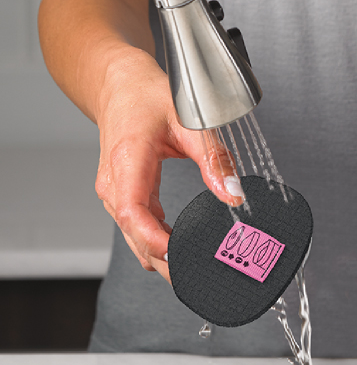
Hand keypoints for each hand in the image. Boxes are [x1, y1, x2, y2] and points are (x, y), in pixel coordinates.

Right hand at [94, 49, 242, 282]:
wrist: (117, 85)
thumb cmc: (147, 96)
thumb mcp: (188, 120)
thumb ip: (213, 158)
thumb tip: (234, 194)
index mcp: (127, 163)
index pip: (134, 213)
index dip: (155, 240)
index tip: (180, 256)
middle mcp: (115, 184)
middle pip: (136, 236)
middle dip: (167, 262)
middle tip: (201, 279)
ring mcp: (116, 193)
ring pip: (135, 239)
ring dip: (161, 258)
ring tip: (194, 273)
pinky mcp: (123, 197)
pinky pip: (137, 230)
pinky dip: (157, 245)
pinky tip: (179, 252)